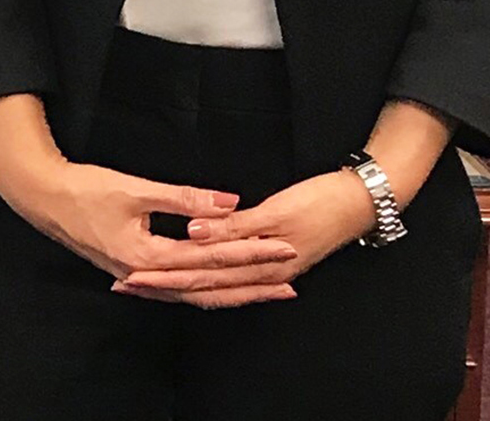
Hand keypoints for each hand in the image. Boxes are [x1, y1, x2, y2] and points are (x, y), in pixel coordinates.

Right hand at [0, 155, 299, 308]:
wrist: (41, 197)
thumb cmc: (82, 189)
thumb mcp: (134, 189)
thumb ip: (184, 198)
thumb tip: (229, 202)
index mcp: (148, 257)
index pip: (211, 257)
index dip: (249, 252)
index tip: (281, 246)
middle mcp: (147, 276)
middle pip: (210, 288)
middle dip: (252, 283)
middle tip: (289, 280)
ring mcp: (140, 278)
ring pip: (197, 294)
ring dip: (234, 292)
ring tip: (267, 290)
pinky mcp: (134, 271)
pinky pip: (180, 288)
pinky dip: (206, 288)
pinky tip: (221, 287)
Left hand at [116, 170, 375, 302]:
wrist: (361, 202)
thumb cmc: (321, 202)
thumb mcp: (276, 211)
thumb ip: (234, 225)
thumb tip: (194, 235)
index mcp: (260, 260)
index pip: (202, 274)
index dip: (166, 276)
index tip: (133, 277)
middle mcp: (262, 271)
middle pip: (206, 285)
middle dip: (167, 286)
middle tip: (129, 285)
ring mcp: (271, 267)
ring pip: (219, 284)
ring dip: (186, 285)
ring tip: (151, 286)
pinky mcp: (277, 256)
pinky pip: (235, 276)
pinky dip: (214, 279)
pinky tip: (201, 278)